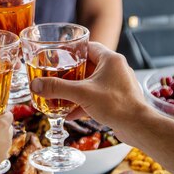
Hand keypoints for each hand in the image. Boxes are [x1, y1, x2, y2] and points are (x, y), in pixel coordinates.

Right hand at [29, 42, 152, 144]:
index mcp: (110, 60)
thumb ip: (57, 88)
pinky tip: (69, 114)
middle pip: (87, 66)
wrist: (138, 126)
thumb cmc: (115, 105)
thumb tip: (35, 85)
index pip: (88, 47)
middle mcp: (116, 69)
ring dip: (75, 90)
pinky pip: (96, 97)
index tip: (57, 55)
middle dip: (70, 73)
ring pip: (91, 83)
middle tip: (54, 77)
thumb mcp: (81, 94)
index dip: (71, 50)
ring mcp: (117, 85)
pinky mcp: (117, 100)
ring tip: (59, 96)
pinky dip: (83, 103)